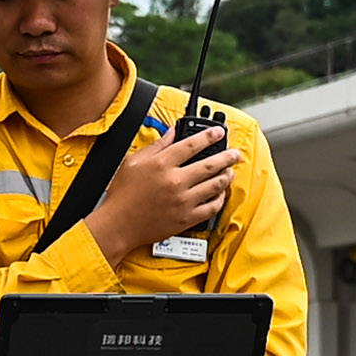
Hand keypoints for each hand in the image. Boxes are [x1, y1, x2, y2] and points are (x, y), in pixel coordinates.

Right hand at [85, 123, 235, 266]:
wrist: (119, 224)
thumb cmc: (123, 194)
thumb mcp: (133, 162)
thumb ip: (156, 146)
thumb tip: (172, 132)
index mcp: (161, 164)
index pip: (192, 144)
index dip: (209, 135)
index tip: (218, 132)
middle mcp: (175, 181)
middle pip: (210, 164)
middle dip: (228, 156)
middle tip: (236, 153)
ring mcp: (183, 201)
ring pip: (215, 185)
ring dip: (227, 176)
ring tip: (230, 171)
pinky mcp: (186, 218)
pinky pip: (212, 207)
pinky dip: (220, 198)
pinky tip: (220, 193)